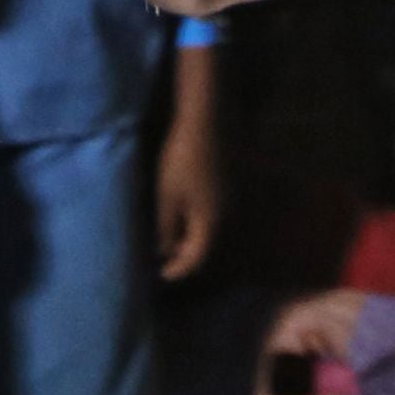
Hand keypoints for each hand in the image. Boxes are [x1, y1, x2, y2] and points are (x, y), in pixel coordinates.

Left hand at [156, 43, 225, 282]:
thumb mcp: (167, 197)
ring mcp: (233, 200)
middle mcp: (228, 216)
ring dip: (192, 238)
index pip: (196, 260)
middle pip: (207, 247)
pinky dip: (198, 221)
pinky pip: (215, 213)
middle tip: (163, 259)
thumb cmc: (183, 159)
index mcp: (211, 223)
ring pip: (212, 230)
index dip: (178, 271)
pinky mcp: (232, 185)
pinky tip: (183, 213)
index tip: (161, 275)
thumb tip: (165, 252)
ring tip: (171, 237)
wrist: (208, 119)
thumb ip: (167, 228)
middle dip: (185, 256)